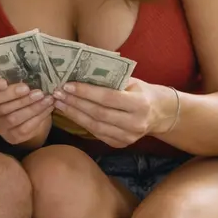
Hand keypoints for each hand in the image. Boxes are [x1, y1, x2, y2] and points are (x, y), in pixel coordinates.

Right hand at [0, 76, 53, 145]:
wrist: (30, 116)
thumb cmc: (21, 93)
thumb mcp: (16, 81)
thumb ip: (17, 75)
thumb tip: (33, 66)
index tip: (3, 82)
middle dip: (15, 96)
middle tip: (32, 89)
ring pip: (12, 118)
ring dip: (31, 107)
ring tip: (45, 98)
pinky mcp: (11, 137)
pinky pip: (24, 128)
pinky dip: (38, 116)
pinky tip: (48, 107)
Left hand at [51, 78, 176, 148]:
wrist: (159, 113)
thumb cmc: (141, 92)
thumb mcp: (132, 82)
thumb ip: (111, 80)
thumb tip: (80, 72)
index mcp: (140, 104)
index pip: (108, 98)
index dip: (86, 92)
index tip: (67, 85)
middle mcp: (136, 123)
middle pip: (99, 113)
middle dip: (75, 103)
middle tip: (57, 93)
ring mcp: (129, 137)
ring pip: (95, 126)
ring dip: (74, 114)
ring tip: (59, 103)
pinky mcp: (121, 144)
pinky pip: (97, 134)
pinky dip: (81, 123)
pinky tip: (70, 113)